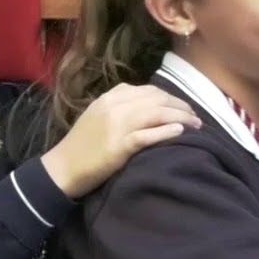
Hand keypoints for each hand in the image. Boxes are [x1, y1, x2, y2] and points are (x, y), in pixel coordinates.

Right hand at [42, 84, 200, 197]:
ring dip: (181, 117)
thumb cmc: (81, 145)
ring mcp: (117, 125)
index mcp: (109, 98)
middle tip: (195, 117)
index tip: (182, 107)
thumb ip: (119, 107)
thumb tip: (149, 105)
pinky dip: (166, 131)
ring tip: (196, 125)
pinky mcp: (119, 146)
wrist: (62, 167)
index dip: (171, 98)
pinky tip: (180, 132)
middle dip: (180, 106)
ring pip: (156, 113)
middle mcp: (114, 106)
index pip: (148, 91)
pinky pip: (148, 135)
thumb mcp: (97, 116)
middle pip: (157, 99)